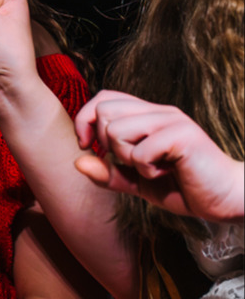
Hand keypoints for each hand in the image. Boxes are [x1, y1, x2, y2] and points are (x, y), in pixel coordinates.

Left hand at [73, 90, 244, 221]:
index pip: (103, 99)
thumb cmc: (182, 187)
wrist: (222, 200)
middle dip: (107, 144)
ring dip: (127, 158)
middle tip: (133, 161)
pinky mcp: (183, 136)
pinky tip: (168, 173)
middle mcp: (159, 111)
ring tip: (153, 167)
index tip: (88, 147)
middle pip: (104, 112)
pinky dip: (147, 172)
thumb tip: (77, 161)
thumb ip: (107, 173)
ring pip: (117, 130)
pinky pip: (140, 152)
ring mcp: (172, 121)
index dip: (86, 120)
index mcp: (147, 115)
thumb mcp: (135, 182)